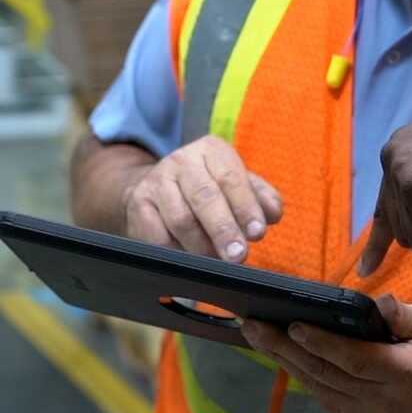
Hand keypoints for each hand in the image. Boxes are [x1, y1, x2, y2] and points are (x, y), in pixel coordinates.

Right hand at [122, 135, 283, 261]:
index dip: (245, 207)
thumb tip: (273, 213)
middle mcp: (182, 161)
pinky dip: (177, 252)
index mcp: (211, 150)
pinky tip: (190, 262)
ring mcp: (156, 182)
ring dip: (202, 246)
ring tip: (217, 262)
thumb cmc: (208, 190)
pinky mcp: (138, 206)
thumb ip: (260, 197)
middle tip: (238, 255)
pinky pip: (158, 236)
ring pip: (181, 219)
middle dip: (224, 229)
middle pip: (205, 197)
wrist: (156, 188)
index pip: (231, 178)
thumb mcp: (237, 185)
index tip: (257, 232)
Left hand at [242, 296, 411, 412]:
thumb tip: (380, 302)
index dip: (322, 343)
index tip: (293, 324)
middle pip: (326, 374)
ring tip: (256, 334)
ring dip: (284, 359)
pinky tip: (279, 351)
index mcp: (407, 375)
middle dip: (285, 347)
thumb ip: (407, 314)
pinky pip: (322, 394)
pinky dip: (300, 372)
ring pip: (317, 386)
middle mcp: (383, 402)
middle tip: (253, 324)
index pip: (356, 359)